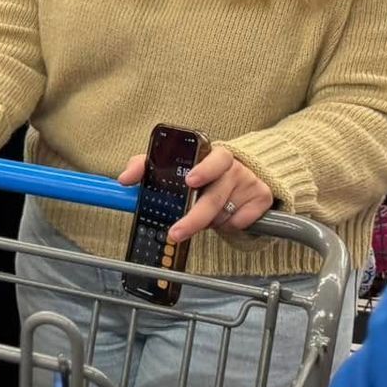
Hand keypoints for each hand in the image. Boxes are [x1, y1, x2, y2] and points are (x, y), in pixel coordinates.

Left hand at [117, 144, 272, 243]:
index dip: (204, 169)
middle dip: (194, 218)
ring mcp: (250, 183)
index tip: (191, 181)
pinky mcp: (262, 199)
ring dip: (209, 222)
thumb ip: (146, 166)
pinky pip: (240, 222)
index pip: (214, 158)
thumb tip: (124, 179)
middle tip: (176, 231)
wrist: (246, 175)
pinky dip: (228, 225)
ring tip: (203, 215)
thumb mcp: (176, 164)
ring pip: (224, 213)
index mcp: (214, 154)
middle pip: (215, 197)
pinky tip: (223, 216)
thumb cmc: (204, 170)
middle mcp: (235, 168)